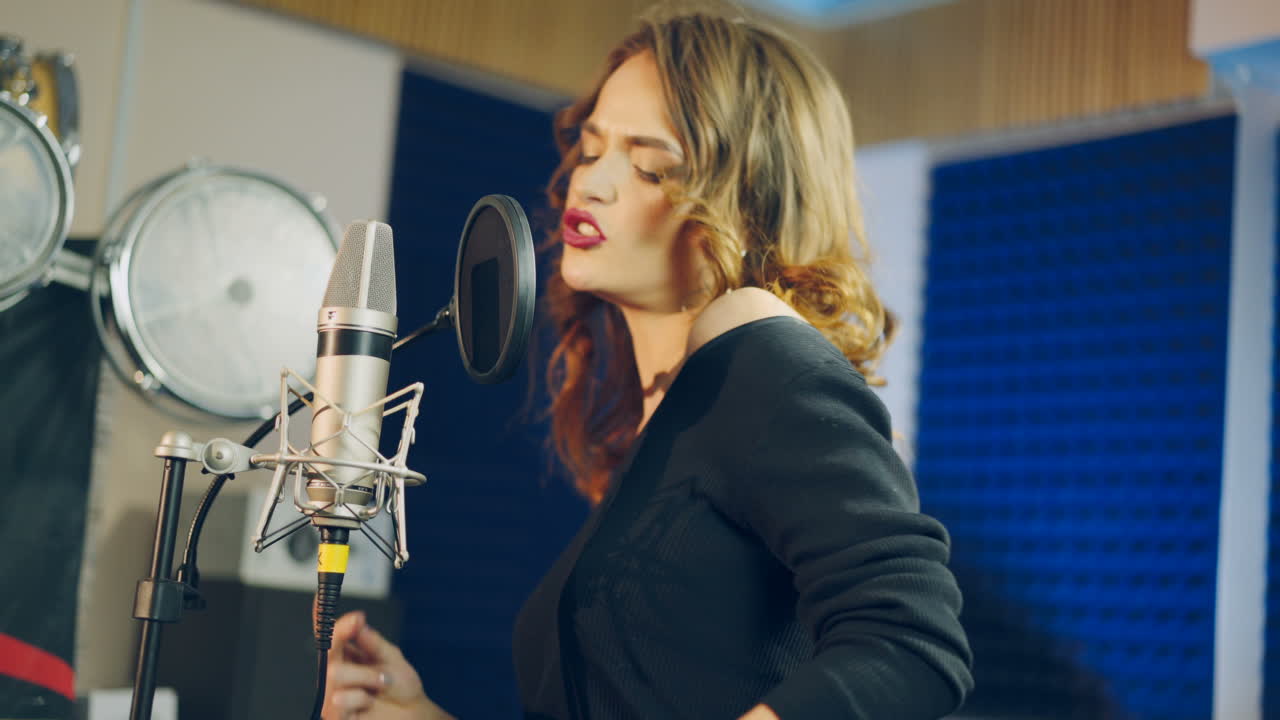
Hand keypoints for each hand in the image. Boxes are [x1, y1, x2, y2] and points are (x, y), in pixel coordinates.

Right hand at [323, 611, 453, 719]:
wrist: (411, 712)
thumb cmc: (399, 685)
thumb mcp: (391, 657)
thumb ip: (373, 641)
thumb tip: (358, 622)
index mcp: (345, 655)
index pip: (329, 635)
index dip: (324, 619)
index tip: (341, 613)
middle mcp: (334, 673)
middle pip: (329, 653)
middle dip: (359, 654)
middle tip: (382, 669)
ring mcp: (332, 695)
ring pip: (335, 674)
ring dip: (366, 678)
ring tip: (381, 685)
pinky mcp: (334, 715)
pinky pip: (339, 701)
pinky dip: (361, 698)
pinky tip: (369, 702)